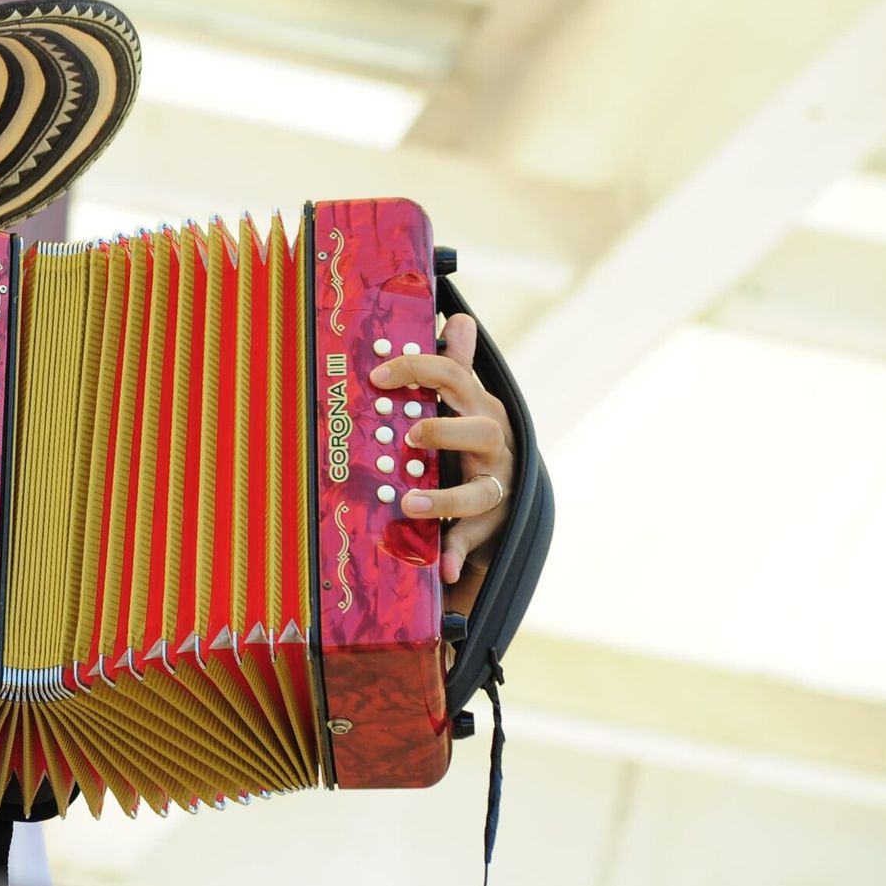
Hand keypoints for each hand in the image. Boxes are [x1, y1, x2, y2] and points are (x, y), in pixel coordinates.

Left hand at [370, 313, 513, 585]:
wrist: (507, 493)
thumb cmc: (470, 440)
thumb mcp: (466, 402)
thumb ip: (457, 365)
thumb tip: (459, 317)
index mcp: (479, 408)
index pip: (455, 377)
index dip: (418, 370)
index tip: (377, 375)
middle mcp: (493, 445)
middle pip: (482, 431)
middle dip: (445, 430)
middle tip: (409, 433)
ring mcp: (495, 486)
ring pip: (480, 492)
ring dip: (446, 498)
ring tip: (411, 502)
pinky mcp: (491, 525)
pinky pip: (474, 541)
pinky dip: (456, 554)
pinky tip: (439, 567)